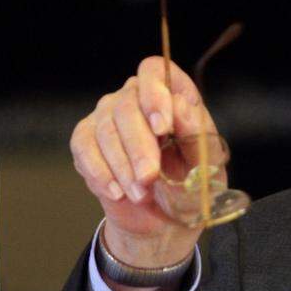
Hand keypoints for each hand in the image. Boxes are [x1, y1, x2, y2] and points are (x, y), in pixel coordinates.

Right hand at [70, 57, 214, 276]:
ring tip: (140, 194)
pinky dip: (100, 172)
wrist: (164, 220)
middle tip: (150, 177)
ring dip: (122, 167)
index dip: (154, 94)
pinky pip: (84, 148)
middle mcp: (135, 98)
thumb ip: (197, 133)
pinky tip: (117, 192)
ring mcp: (108, 117)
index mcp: (171, 94)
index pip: (153, 70)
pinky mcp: (87, 140)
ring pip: (105, 130)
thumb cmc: (190, 186)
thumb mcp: (206, 165)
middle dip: (139, 146)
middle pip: (127, 106)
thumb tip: (180, 105)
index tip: (162, 127)